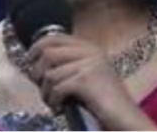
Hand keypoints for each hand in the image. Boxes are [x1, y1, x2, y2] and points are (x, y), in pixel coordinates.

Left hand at [27, 34, 156, 131]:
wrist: (126, 118)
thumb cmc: (105, 102)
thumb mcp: (88, 75)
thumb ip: (70, 64)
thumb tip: (37, 62)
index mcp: (90, 47)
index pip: (55, 37)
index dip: (37, 47)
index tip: (30, 61)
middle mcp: (90, 51)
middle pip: (47, 52)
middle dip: (37, 72)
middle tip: (41, 87)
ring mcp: (89, 64)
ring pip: (50, 72)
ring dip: (46, 92)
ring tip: (52, 102)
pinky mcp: (85, 80)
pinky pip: (56, 87)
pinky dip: (53, 100)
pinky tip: (59, 108)